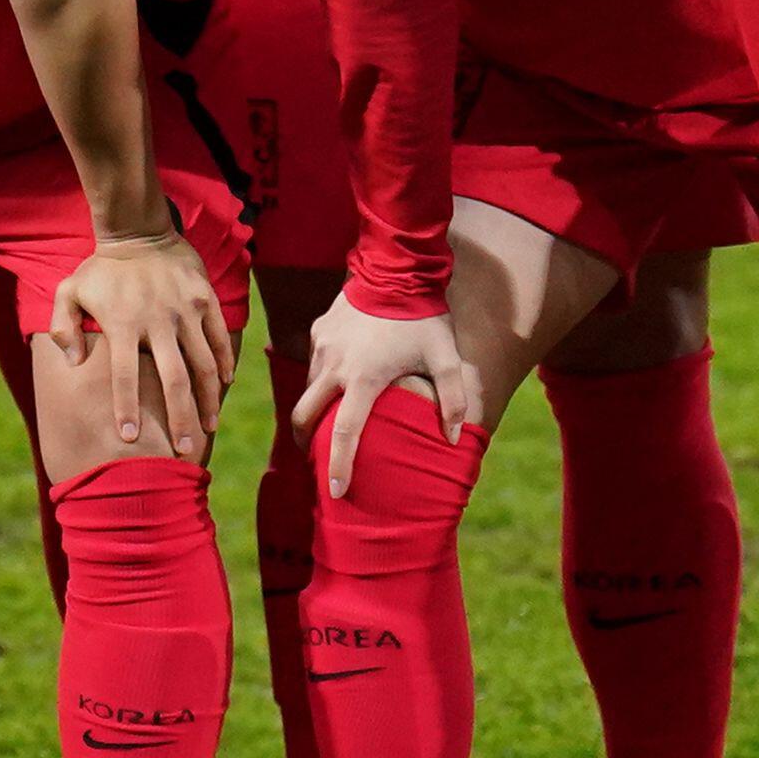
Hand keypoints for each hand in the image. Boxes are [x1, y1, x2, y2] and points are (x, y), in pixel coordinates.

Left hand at [43, 227, 234, 446]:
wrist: (138, 230)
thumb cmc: (100, 269)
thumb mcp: (69, 290)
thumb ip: (62, 326)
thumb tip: (72, 363)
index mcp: (122, 323)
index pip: (124, 375)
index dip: (127, 408)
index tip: (130, 439)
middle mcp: (157, 321)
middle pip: (173, 379)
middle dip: (179, 418)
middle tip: (183, 450)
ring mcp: (185, 310)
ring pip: (204, 363)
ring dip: (208, 398)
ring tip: (208, 426)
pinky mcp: (205, 299)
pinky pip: (219, 337)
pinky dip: (224, 362)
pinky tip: (225, 384)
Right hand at [289, 295, 478, 497]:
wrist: (396, 267)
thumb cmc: (425, 318)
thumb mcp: (447, 359)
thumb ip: (453, 400)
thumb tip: (453, 439)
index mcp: (363, 379)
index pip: (344, 432)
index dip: (338, 464)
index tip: (334, 491)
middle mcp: (334, 366)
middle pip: (305, 415)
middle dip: (306, 441)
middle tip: (316, 458)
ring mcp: (322, 346)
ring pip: (308, 388)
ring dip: (315, 408)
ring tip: (329, 419)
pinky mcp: (319, 330)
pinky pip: (313, 362)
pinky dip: (320, 378)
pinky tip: (338, 379)